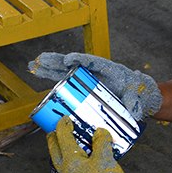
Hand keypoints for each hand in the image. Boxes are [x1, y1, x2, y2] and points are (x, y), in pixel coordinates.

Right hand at [30, 52, 161, 120]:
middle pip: (74, 63)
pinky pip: (64, 78)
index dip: (81, 61)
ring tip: (33, 65)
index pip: (94, 63)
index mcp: (110, 71)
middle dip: (57, 62)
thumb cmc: (138, 94)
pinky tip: (38, 73)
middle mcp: (95, 71)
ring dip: (48, 67)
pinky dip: (51, 76)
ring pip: (65, 70)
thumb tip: (135, 112)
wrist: (137, 95)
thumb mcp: (139, 99)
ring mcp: (87, 77)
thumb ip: (136, 104)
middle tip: (39, 60)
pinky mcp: (82, 84)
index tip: (68, 60)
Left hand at [47, 115, 137, 172]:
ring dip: (61, 153)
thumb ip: (101, 142)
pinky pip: (70, 172)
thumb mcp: (106, 157)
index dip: (63, 127)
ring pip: (61, 164)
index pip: (63, 140)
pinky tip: (79, 161)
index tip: (64, 119)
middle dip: (53, 141)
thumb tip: (99, 133)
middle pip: (55, 153)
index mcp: (71, 163)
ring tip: (65, 145)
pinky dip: (71, 163)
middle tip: (53, 132)